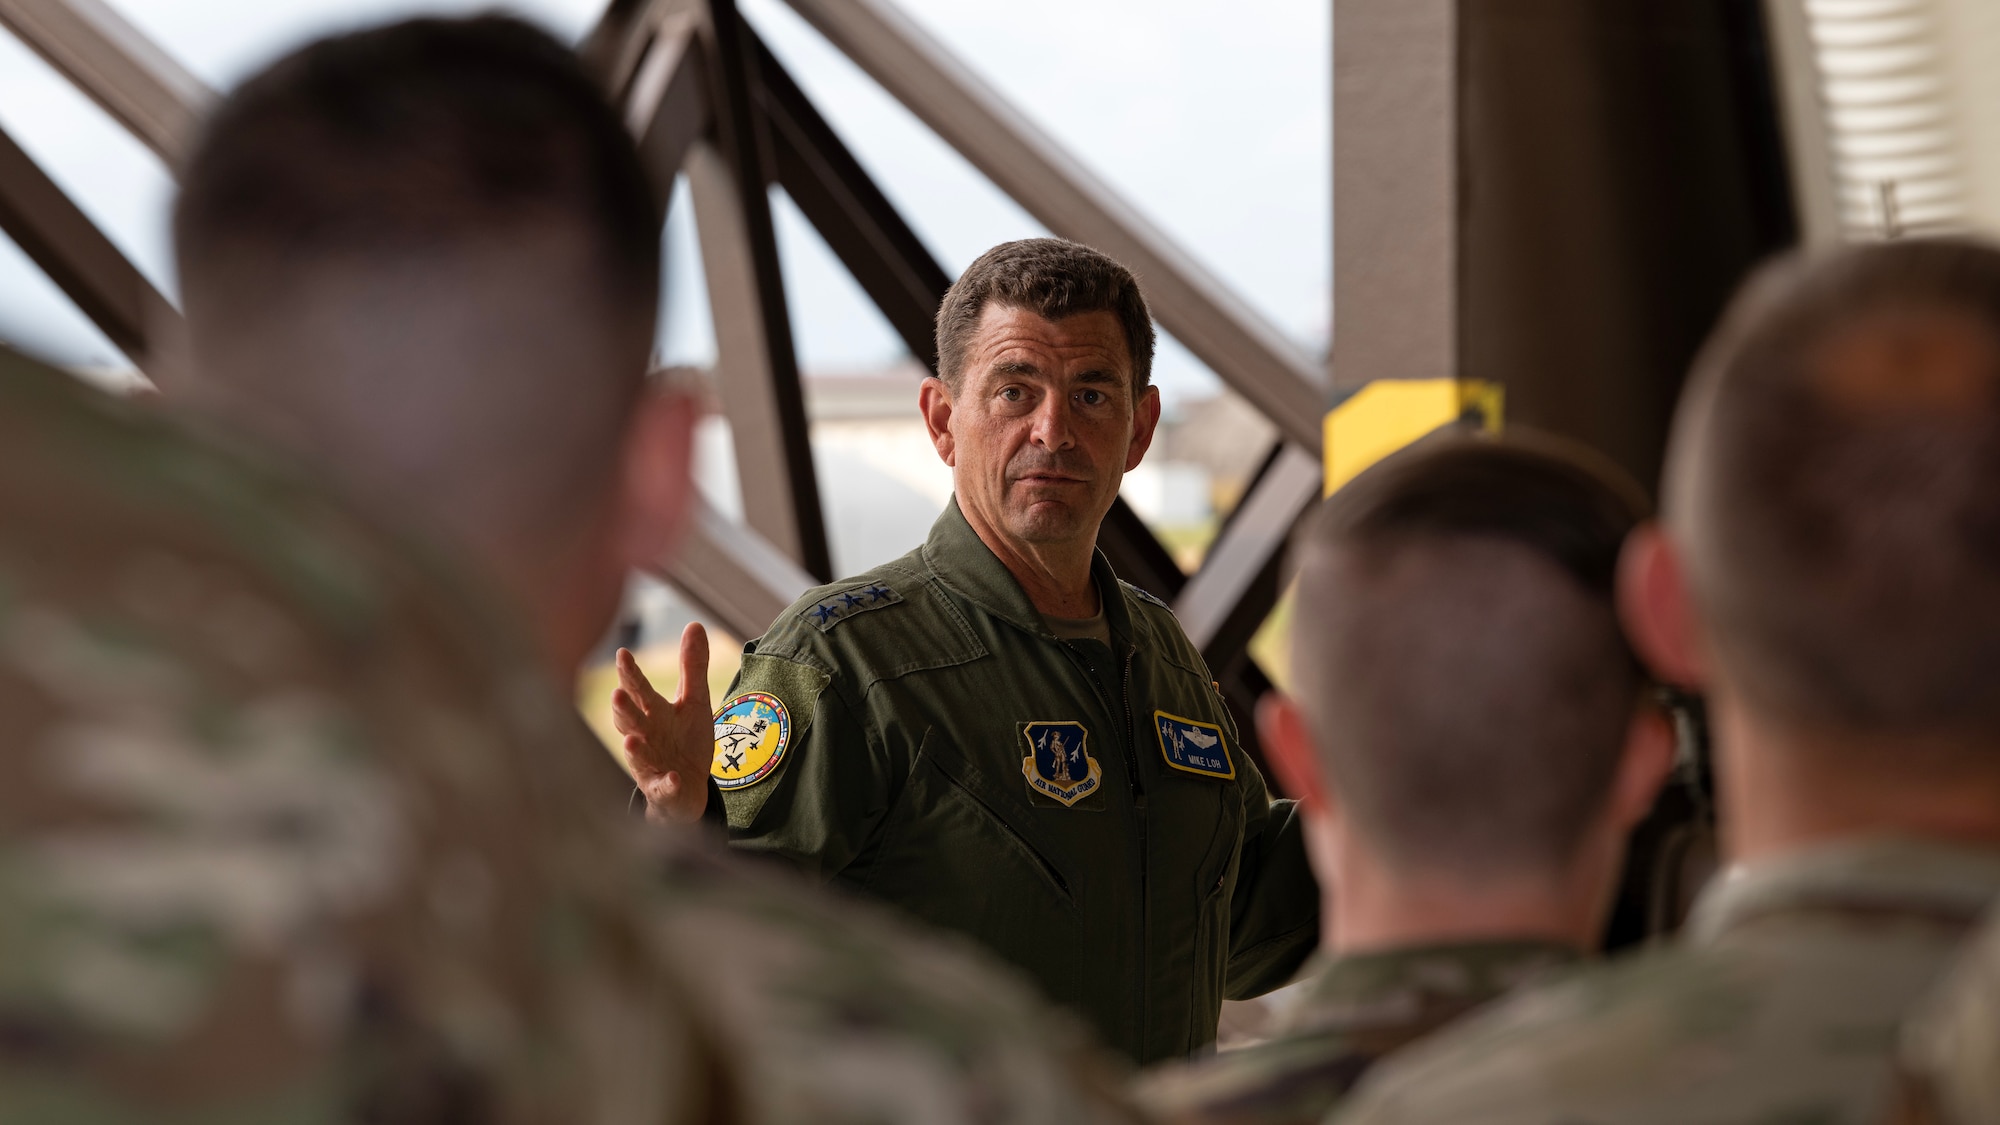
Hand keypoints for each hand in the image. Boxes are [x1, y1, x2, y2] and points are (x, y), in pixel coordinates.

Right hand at [611, 622, 712, 822]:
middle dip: (624, 710)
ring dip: (635, 749)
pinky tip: (673, 778)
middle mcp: (646, 736)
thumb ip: (693, 666)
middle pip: (632, 721)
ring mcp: (651, 764)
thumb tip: (694, 623)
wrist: (688, 788)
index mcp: (653, 713)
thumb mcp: (694, 701)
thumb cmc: (685, 740)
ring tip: (631, 740)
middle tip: (616, 694)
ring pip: (639, 756)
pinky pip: (664, 788)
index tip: (622, 655)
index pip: (639, 691)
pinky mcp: (663, 790)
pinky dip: (667, 784)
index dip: (630, 674)